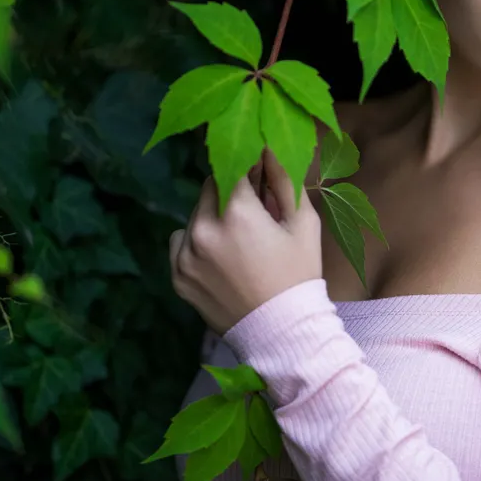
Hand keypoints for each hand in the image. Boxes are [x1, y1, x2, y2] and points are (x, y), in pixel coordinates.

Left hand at [169, 149, 322, 334]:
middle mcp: (202, 230)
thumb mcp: (303, 223)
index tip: (258, 176)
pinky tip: (222, 260)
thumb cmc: (299, 275)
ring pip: (195, 214)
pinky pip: (182, 242)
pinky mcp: (177, 276)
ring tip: (239, 242)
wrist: (282, 334)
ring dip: (213, 217)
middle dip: (229, 192)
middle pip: (209, 188)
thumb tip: (270, 146)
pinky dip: (197, 243)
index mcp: (236, 213)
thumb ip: (284, 178)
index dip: (246, 167)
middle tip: (253, 213)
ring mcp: (185, 255)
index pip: (230, 165)